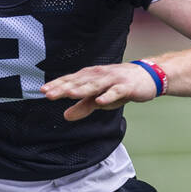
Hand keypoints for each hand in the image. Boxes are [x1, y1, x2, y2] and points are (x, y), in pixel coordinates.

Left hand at [41, 63, 159, 121]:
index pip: (71, 80)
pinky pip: (116, 91)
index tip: (42, 91)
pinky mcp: (126, 86)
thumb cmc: (119, 86)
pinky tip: (101, 100)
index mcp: (90, 77)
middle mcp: (99, 75)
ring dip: (82, 89)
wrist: (147, 76)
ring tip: (69, 94)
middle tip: (48, 93)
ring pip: (95, 85)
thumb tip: (65, 116)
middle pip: (79, 82)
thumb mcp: (100, 99)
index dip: (57, 85)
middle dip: (63, 88)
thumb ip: (83, 106)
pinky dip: (108, 95)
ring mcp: (113, 79)